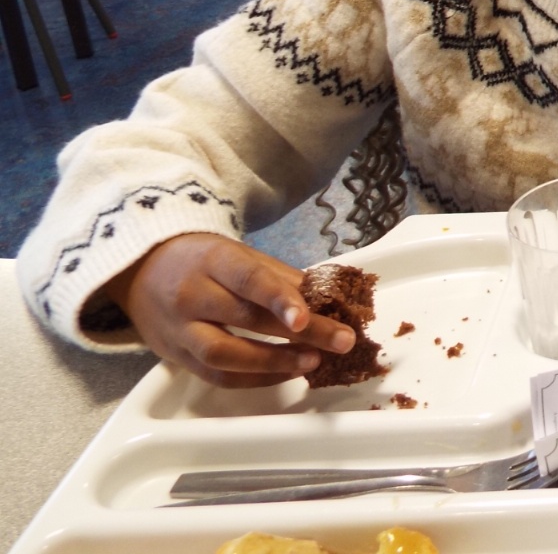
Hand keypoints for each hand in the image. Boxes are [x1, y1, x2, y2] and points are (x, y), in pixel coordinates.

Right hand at [104, 233, 354, 388]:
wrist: (141, 268)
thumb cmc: (201, 259)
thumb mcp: (239, 253)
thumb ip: (279, 276)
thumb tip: (326, 299)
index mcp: (213, 261)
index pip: (249, 280)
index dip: (279, 299)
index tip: (307, 318)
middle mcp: (191, 296)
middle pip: (246, 319)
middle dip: (299, 334)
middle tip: (340, 342)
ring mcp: (179, 330)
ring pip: (225, 356)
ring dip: (274, 364)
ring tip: (313, 362)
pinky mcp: (174, 357)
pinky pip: (215, 376)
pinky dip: (253, 379)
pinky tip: (284, 374)